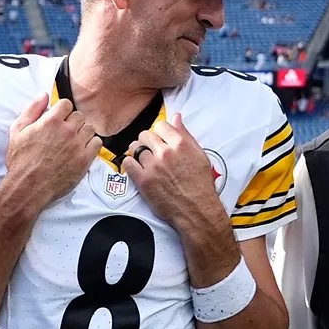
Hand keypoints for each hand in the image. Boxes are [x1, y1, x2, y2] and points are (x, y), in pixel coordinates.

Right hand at [5, 94, 100, 207]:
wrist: (29, 186)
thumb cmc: (21, 160)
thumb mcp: (18, 130)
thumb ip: (32, 110)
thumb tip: (44, 95)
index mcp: (51, 121)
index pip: (67, 104)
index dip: (62, 111)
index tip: (59, 119)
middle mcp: (67, 131)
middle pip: (79, 116)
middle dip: (72, 122)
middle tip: (65, 133)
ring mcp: (78, 145)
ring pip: (90, 128)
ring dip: (83, 132)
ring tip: (73, 141)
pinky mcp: (85, 159)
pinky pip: (97, 143)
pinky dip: (91, 145)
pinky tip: (81, 150)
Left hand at [121, 113, 224, 232]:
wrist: (196, 210)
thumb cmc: (200, 186)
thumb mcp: (200, 156)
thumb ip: (185, 135)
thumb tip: (176, 118)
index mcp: (181, 144)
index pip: (161, 125)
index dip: (160, 132)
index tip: (160, 139)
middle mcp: (166, 153)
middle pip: (145, 135)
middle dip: (147, 141)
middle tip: (151, 151)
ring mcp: (153, 167)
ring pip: (134, 147)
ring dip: (138, 152)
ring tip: (144, 161)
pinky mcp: (143, 180)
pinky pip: (128, 163)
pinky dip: (130, 164)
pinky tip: (137, 169)